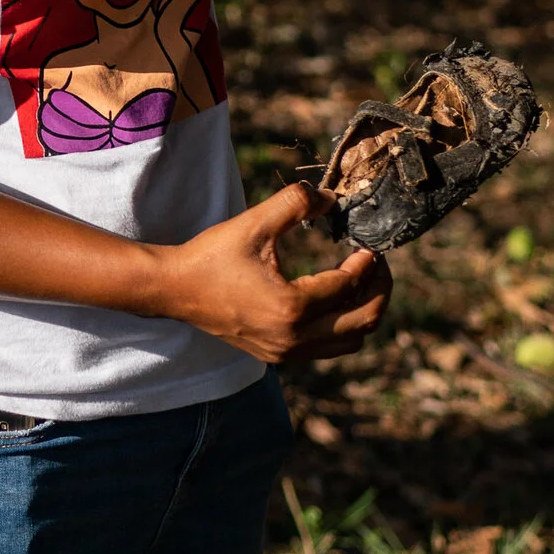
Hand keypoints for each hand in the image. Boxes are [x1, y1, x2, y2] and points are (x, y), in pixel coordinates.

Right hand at [151, 184, 391, 362]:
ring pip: (349, 341)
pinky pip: (327, 348)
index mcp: (291, 308)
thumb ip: (294, 204)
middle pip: (362, 322)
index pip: (348, 286)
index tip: (368, 244)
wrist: (174, 289)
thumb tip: (329, 196)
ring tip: (358, 281)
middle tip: (376, 264)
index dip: (366, 263)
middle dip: (378, 290)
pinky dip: (341, 325)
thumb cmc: (211, 256)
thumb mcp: (252, 224)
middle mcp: (293, 338)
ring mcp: (286, 352)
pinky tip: (332, 298)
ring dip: (362, 311)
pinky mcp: (278, 356)